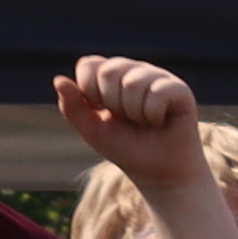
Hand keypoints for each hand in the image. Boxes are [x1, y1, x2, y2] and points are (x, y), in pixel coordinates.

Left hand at [55, 54, 207, 191]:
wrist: (159, 172)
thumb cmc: (126, 148)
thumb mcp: (93, 131)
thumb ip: (73, 107)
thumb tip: (58, 80)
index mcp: (111, 75)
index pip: (89, 65)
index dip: (90, 92)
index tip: (103, 112)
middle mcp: (134, 69)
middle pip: (108, 72)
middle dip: (113, 105)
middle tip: (128, 120)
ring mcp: (157, 76)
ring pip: (133, 83)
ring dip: (135, 113)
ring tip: (145, 122)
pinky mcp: (179, 88)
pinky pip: (157, 93)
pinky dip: (154, 116)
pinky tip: (161, 121)